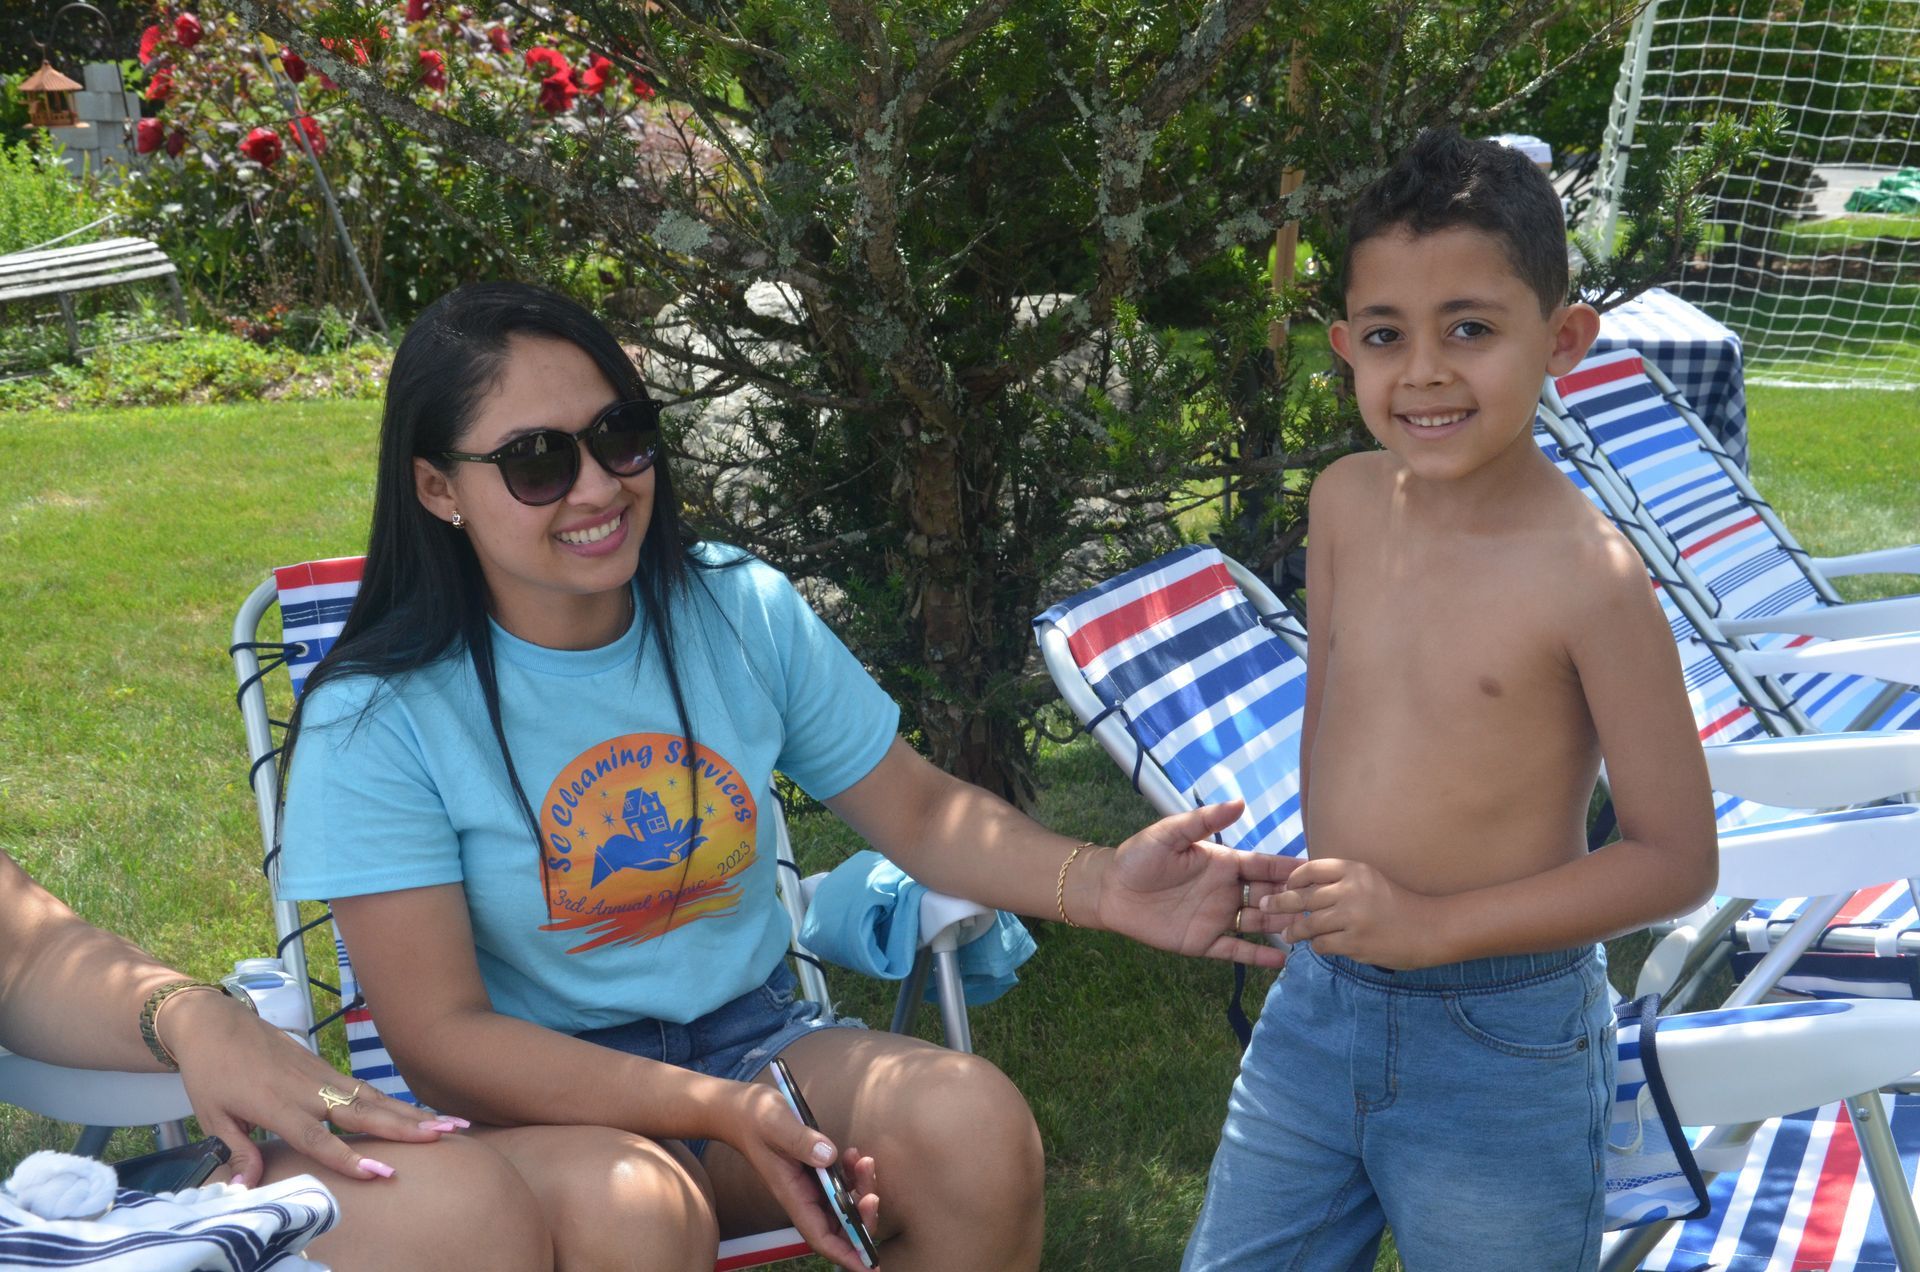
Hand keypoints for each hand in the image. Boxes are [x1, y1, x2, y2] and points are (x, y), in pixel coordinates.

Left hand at [161, 990, 468, 1186]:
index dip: (349, 1158)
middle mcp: (307, 1090)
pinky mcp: (325, 1068)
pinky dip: (393, 1101)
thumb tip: (246, 1187)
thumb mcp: (211, 1116)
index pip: (318, 1139)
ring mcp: (320, 1076)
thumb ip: (237, 1150)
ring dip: (411, 1113)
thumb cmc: (210, 1073)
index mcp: (277, 1106)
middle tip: (442, 1136)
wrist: (216, 1023)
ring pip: (373, 1098)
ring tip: (447, 1124)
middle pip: (362, 1113)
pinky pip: (365, 1088)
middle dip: (404, 1127)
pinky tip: (418, 1112)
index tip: (380, 1172)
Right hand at [717, 1081, 880, 1270]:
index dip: (845, 1253)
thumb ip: (800, 1140)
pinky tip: (855, 1155)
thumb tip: (829, 1157)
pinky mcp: (815, 1171)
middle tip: (873, 1197)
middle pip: (838, 1226)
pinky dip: (855, 1176)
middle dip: (862, 1219)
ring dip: (862, 1192)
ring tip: (865, 1162)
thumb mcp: (776, 1123)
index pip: (821, 1236)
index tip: (868, 1265)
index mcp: (791, 1195)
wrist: (739, 1110)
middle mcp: (802, 1196)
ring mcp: (810, 1186)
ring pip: (844, 1205)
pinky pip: (842, 1185)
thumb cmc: (754, 1117)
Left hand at [1095, 801, 1300, 968]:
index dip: (1289, 868)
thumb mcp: (1170, 834)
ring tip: (1308, 932)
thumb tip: (1240, 802)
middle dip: (1293, 900)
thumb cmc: (1138, 857)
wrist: (1110, 891)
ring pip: (1259, 924)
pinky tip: (1281, 962)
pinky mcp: (1202, 942)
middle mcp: (1226, 891)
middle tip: (1321, 907)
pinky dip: (1258, 957)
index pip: (1265, 866)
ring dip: (1282, 927)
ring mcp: (1217, 918)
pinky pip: (1235, 950)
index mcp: (1224, 863)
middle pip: (1269, 896)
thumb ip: (1204, 821)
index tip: (1318, 871)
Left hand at [1261, 857, 1440, 968]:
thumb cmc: (1397, 903)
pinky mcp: (1355, 942)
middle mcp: (1351, 890)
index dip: (1293, 878)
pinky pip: (1323, 945)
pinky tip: (1318, 946)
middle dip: (1279, 903)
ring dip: (1295, 931)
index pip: (1311, 869)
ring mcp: (1352, 917)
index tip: (1286, 886)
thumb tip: (1304, 887)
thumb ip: (1341, 880)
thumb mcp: (1370, 879)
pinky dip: (1317, 946)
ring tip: (1288, 935)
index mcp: (1354, 870)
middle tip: (1265, 907)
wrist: (1429, 928)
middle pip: (1303, 897)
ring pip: (1309, 924)